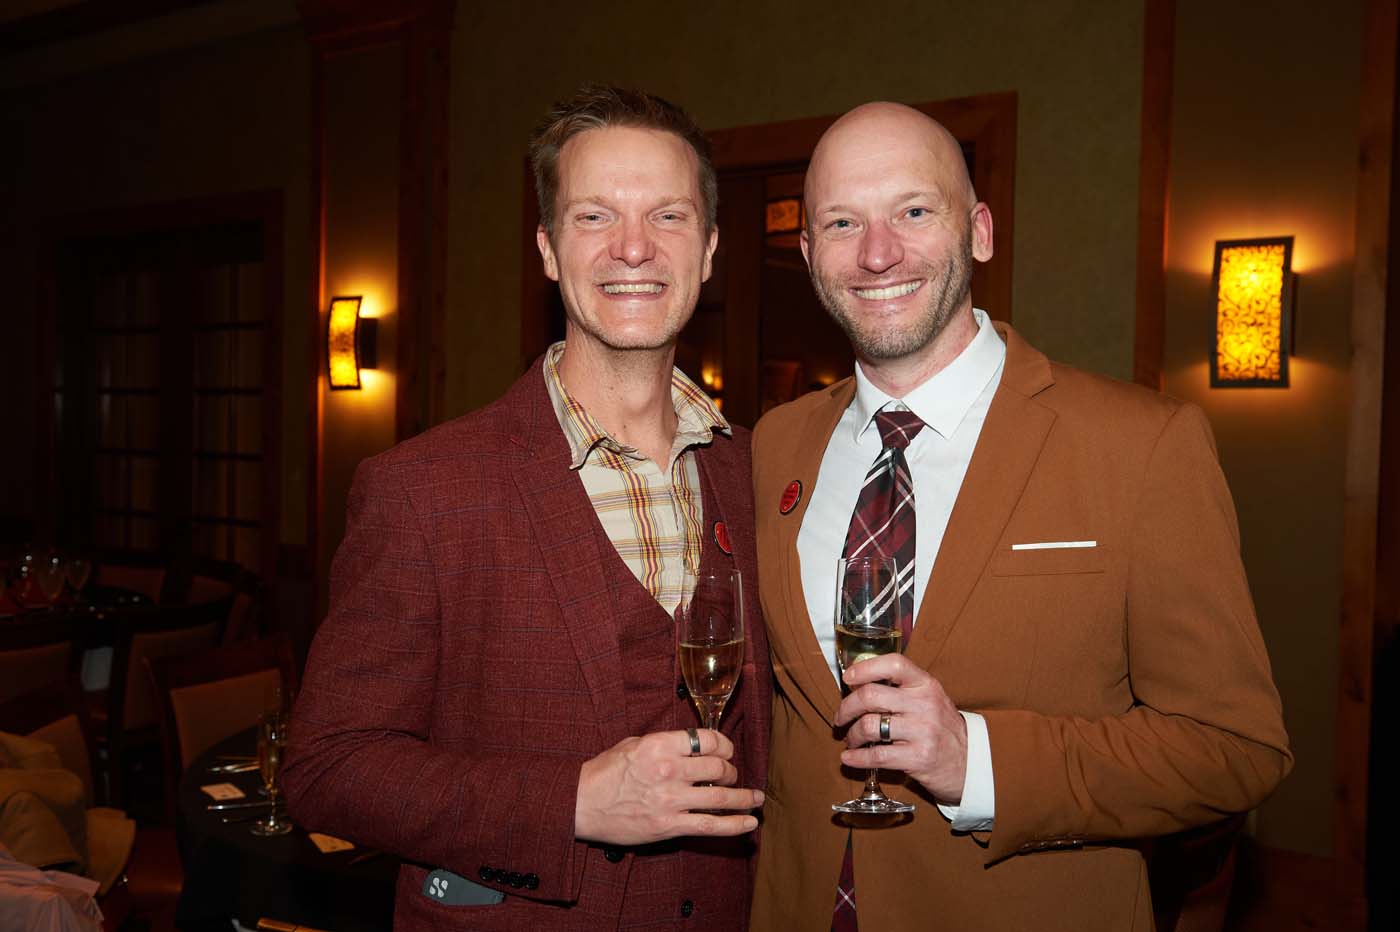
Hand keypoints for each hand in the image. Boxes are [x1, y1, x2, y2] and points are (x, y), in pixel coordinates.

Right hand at [574, 729, 763, 845]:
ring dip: (744, 798)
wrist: (581, 804)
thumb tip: (691, 744)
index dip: (724, 745)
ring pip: (721, 797)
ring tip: (756, 798)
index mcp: (661, 745)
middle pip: (719, 768)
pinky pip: (710, 825)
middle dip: (731, 772)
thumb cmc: (605, 772)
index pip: (708, 740)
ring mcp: (671, 799)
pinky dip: (735, 825)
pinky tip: (750, 823)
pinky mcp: (669, 825)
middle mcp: (669, 770)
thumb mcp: (634, 744)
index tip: (726, 752)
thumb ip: (664, 743)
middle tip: (730, 776)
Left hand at [834, 653, 967, 802]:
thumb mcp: (930, 699)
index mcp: (926, 685)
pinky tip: (849, 758)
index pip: (894, 664)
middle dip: (846, 707)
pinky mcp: (918, 757)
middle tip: (841, 717)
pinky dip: (856, 758)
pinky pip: (877, 755)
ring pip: (869, 726)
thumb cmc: (942, 729)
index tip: (849, 678)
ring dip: (852, 735)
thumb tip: (858, 686)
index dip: (865, 668)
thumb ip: (902, 690)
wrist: (970, 763)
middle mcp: (925, 704)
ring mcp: (922, 731)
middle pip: (870, 696)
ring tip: (851, 739)